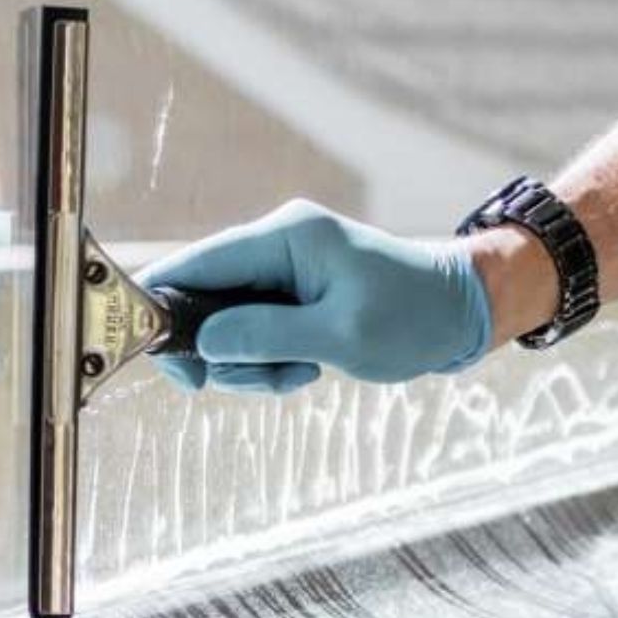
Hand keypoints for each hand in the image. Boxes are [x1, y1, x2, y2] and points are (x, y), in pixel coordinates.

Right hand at [142, 199, 491, 392]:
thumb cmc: (412, 318)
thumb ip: (265, 336)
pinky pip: (251, 332)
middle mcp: (275, 244)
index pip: (195, 262)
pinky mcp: (289, 294)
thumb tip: (200, 342)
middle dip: (218, 351)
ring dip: (250, 363)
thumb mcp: (339, 335)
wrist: (463, 313)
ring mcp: (281, 269)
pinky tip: (306, 369)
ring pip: (225, 325)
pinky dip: (267, 361)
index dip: (161, 304)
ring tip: (298, 375)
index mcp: (285, 237)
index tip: (153, 353)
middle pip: (203, 299)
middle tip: (251, 381)